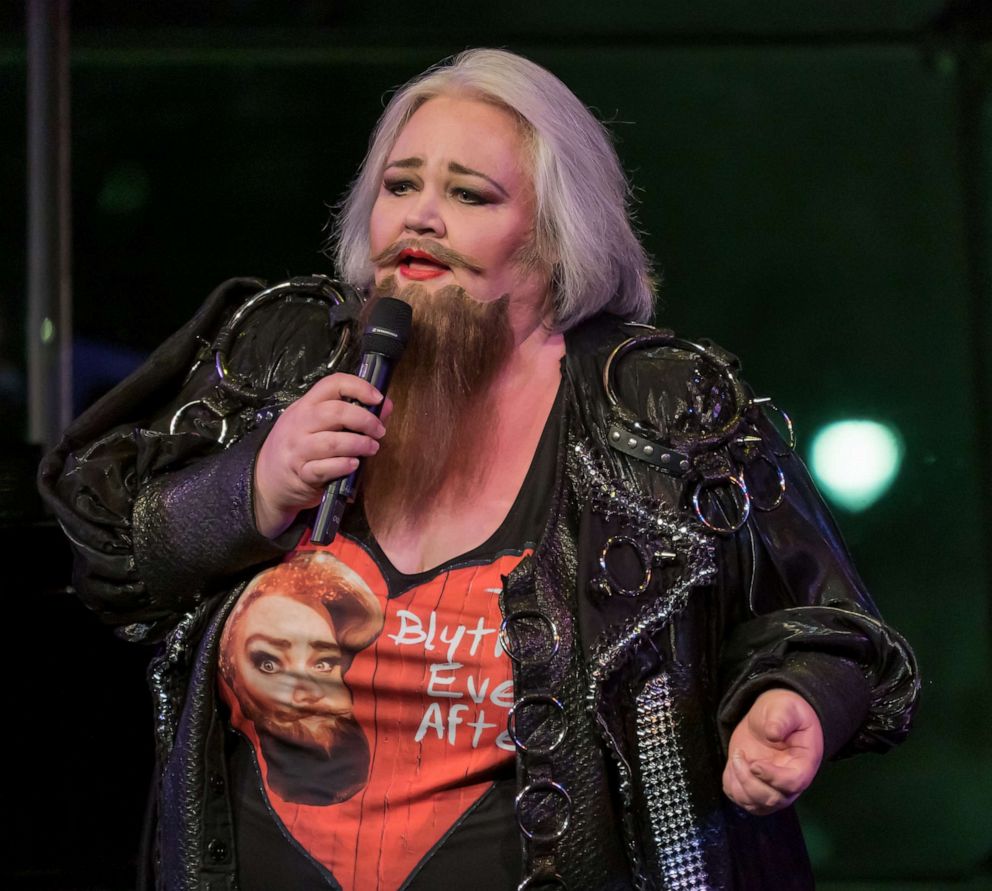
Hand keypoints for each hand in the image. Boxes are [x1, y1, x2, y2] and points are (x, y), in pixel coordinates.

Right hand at [253, 373, 389, 537]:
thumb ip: (352, 414)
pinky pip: (324, 468)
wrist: (267, 478)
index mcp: (306, 405)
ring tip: (371, 448)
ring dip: (358, 444)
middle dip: (364, 420)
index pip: (332, 383)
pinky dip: (343, 466)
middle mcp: (299, 423)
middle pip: (335, 412)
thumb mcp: (318, 424)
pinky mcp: (301, 473)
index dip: (359, 387)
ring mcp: (297, 449)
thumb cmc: (300, 446)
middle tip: (379, 431)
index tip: (377, 398)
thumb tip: (385, 405)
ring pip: (332, 442)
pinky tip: (353, 465)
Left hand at [722, 688, 823, 814]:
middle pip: (772, 800)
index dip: (772, 778)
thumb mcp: (785, 708)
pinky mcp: (754, 787)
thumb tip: (772, 734)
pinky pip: (740, 799)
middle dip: (749, 781)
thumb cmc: (784, 713)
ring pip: (755, 805)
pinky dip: (731, 785)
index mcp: (803, 764)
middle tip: (739, 754)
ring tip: (736, 756)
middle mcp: (790, 783)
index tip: (754, 764)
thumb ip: (781, 720)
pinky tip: (733, 764)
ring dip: (738, 784)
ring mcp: (772, 788)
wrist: (772, 718)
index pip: (793, 783)